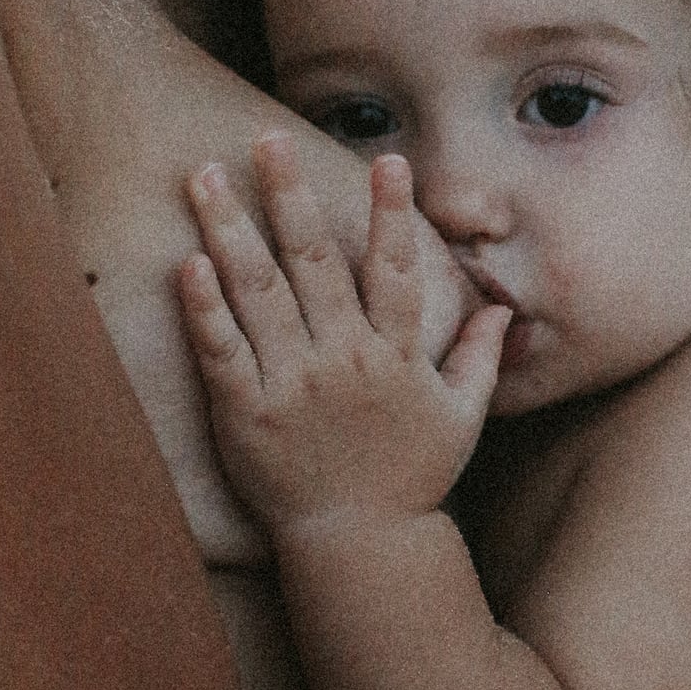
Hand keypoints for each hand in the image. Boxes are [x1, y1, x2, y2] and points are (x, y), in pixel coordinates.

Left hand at [177, 137, 510, 533]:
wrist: (358, 550)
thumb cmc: (409, 481)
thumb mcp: (461, 420)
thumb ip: (480, 359)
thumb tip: (504, 310)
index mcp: (395, 356)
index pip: (396, 270)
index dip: (392, 213)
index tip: (388, 158)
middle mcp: (343, 361)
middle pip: (315, 261)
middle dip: (290, 194)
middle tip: (267, 140)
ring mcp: (291, 386)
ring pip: (257, 292)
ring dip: (229, 229)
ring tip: (201, 176)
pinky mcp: (245, 414)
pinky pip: (221, 351)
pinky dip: (203, 307)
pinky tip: (186, 262)